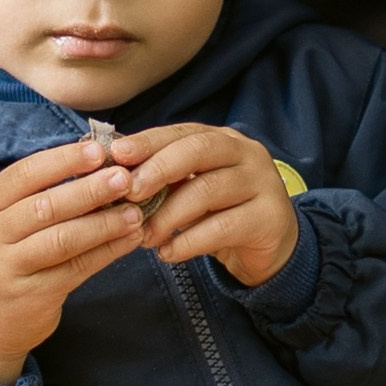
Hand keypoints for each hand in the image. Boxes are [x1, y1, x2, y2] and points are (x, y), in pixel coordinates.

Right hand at [0, 132, 148, 376]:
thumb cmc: (8, 260)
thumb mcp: (7, 224)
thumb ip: (41, 196)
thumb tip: (97, 162)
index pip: (23, 174)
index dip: (63, 160)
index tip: (99, 151)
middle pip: (45, 206)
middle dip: (89, 190)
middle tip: (125, 178)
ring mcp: (7, 268)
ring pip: (62, 239)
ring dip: (104, 223)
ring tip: (135, 211)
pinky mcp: (32, 296)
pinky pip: (77, 268)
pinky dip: (107, 251)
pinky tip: (129, 239)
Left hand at [103, 121, 300, 287]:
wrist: (271, 247)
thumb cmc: (223, 213)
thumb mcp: (193, 190)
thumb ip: (165, 180)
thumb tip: (114, 176)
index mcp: (224, 140)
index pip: (183, 132)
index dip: (149, 141)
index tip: (117, 154)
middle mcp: (246, 154)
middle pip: (199, 150)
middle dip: (159, 168)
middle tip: (130, 192)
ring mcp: (262, 183)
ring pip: (208, 189)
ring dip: (169, 214)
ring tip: (144, 235)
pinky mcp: (269, 218)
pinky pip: (223, 227)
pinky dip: (189, 241)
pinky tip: (168, 253)